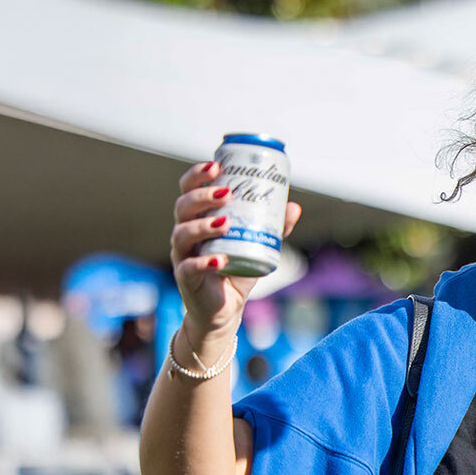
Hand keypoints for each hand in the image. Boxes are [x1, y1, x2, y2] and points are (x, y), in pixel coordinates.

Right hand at [170, 160, 301, 338]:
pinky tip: (219, 260)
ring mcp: (183, 256)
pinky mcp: (186, 279)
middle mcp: (185, 233)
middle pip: (182, 206)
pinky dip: (203, 263)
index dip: (197, 175)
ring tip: (224, 223)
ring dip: (202, 226)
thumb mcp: (256, 244)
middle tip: (226, 192)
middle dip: (202, 195)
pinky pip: (189, 268)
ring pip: (182, 233)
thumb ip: (273, 227)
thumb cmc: (235, 269)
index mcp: (197, 218)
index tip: (216, 166)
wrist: (223, 308)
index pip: (188, 189)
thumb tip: (294, 207)